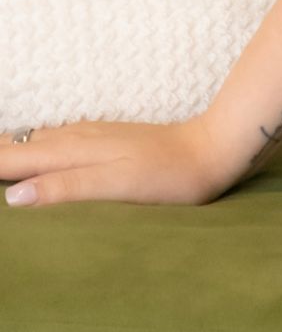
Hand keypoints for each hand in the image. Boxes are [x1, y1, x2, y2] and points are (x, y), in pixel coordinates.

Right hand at [2, 116, 239, 210]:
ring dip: (10, 149)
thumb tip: (14, 196)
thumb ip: (66, 188)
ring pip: (37, 140)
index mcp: (74, 151)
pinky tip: (34, 152)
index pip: (15, 157)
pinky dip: (34, 147)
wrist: (211, 150)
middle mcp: (78, 137)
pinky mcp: (106, 139)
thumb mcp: (115, 185)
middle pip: (20, 146)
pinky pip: (57, 140)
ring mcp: (93, 135)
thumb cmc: (167, 174)